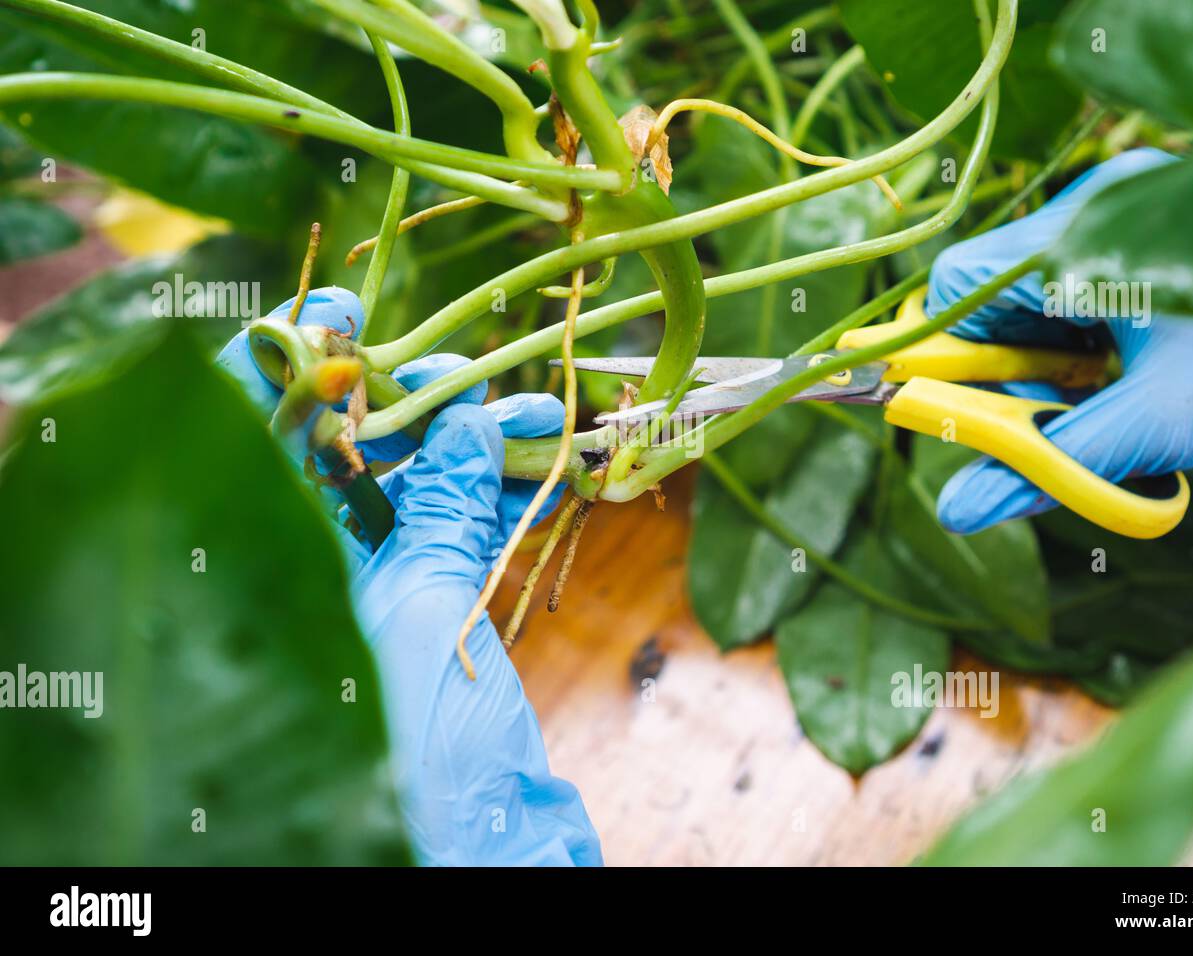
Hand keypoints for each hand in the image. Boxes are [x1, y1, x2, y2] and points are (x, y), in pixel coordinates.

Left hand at [217, 287, 602, 865]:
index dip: (290, 364)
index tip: (340, 307)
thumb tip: (471, 422)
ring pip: (404, 489)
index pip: (251, 440)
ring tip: (517, 404)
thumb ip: (446, 517)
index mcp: (267, 567)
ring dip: (459, 441)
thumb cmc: (417, 749)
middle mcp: (308, 573)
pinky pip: (453, 532)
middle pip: (335, 453)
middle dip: (397, 396)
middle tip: (457, 360)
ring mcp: (371, 594)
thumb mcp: (422, 616)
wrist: (474, 849)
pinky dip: (490, 492)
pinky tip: (527, 452)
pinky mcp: (431, 615)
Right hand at [925, 148, 1192, 534]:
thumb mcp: (1155, 423)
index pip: (956, 284)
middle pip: (995, 294)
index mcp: (1082, 231)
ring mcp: (1130, 212)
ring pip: (1040, 298)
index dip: (953, 358)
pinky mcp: (1157, 229)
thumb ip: (1049, 466)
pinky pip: (1084, 289)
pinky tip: (1138, 371)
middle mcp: (1098, 205)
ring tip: (1119, 399)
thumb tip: (958, 510)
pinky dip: (1091, 345)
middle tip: (1066, 419)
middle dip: (1016, 370)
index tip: (980, 415)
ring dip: (1056, 364)